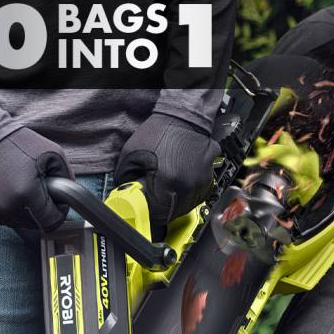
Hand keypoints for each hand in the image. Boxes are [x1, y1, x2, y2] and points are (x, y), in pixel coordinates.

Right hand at [0, 127, 72, 231]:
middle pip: (36, 224)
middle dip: (42, 210)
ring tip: (23, 187)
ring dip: (25, 210)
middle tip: (39, 189)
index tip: (56, 200)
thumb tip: (68, 196)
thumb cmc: (16, 142)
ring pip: (20, 223)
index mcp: (26, 195)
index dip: (59, 211)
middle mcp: (7, 207)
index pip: (52, 222)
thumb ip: (66, 178)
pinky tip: (9, 190)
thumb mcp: (53, 153)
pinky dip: (10, 208)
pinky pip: (4, 217)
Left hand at [114, 114, 220, 230]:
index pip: (158, 215)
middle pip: (172, 214)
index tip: (144, 214)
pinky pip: (196, 196)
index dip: (149, 216)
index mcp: (168, 181)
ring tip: (165, 189)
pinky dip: (185, 195)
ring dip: (173, 204)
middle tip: (152, 200)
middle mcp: (187, 186)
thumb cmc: (161, 131)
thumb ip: (126, 179)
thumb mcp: (131, 155)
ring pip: (186, 207)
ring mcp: (200, 183)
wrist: (185, 116)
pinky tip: (177, 184)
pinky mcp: (208, 179)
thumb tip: (127, 195)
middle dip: (161, 210)